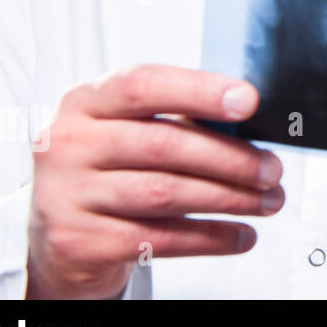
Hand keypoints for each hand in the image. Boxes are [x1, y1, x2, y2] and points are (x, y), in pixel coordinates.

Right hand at [26, 64, 283, 299]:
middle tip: (272, 169)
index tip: (248, 100)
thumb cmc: (109, 168)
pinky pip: (160, 238)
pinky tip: (240, 234)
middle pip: (163, 144)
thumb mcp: (127, 130)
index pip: (144, 85)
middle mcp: (69, 143)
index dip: (199, 90)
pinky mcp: (78, 242)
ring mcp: (67, 194)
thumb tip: (249, 127)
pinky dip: (211, 237)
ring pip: (165, 193)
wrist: (55, 234)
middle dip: (231, 158)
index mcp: (86, 101)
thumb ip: (177, 120)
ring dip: (229, 198)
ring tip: (267, 201)